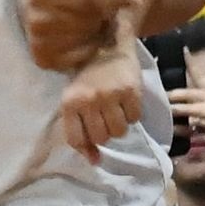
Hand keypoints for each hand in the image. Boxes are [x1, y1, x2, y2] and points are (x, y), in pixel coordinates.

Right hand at [25, 0, 143, 73]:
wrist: (27, 12)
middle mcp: (36, 20)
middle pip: (92, 18)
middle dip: (105, 12)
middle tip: (101, 7)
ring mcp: (40, 43)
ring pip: (90, 36)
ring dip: (99, 28)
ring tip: (89, 19)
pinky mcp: (45, 60)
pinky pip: (85, 54)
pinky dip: (92, 44)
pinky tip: (83, 35)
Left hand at [55, 39, 150, 157]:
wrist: (107, 44)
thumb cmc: (88, 78)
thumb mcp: (76, 102)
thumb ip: (81, 133)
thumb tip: (95, 161)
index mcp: (70, 102)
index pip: (76, 140)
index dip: (86, 146)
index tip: (92, 139)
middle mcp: (89, 99)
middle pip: (101, 138)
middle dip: (105, 133)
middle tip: (105, 119)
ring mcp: (111, 94)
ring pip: (119, 132)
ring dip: (119, 126)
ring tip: (116, 111)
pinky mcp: (131, 90)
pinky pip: (135, 118)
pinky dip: (132, 114)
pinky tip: (126, 102)